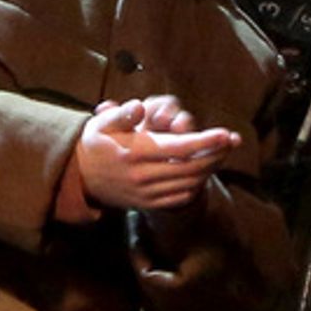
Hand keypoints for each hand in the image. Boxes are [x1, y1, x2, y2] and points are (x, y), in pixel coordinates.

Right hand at [76, 98, 238, 210]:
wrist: (78, 178)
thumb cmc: (95, 143)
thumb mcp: (102, 123)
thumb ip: (122, 114)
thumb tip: (140, 106)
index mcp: (135, 153)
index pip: (179, 148)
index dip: (206, 141)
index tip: (226, 133)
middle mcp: (142, 175)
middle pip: (190, 168)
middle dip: (216, 155)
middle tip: (232, 142)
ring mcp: (145, 193)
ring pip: (188, 184)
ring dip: (209, 170)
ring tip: (222, 154)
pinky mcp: (147, 204)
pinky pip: (179, 198)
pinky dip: (196, 186)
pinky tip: (203, 172)